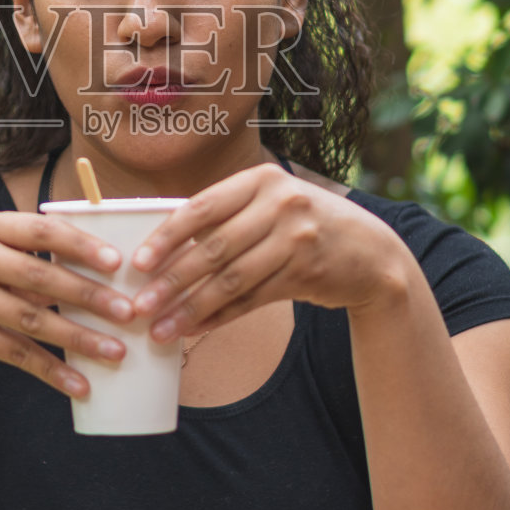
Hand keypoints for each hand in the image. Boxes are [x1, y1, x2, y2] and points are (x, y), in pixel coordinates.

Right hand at [0, 209, 132, 397]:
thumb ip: (33, 255)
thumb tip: (108, 267)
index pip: (41, 231)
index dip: (81, 245)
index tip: (118, 262)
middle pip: (40, 277)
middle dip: (90, 296)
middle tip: (130, 312)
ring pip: (32, 320)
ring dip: (79, 339)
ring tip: (117, 352)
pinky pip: (16, 354)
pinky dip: (51, 371)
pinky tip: (80, 385)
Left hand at [130, 162, 404, 341]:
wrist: (371, 252)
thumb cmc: (304, 224)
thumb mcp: (272, 204)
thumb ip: (227, 216)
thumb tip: (163, 245)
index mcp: (262, 179)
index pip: (202, 207)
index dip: (167, 236)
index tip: (138, 262)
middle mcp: (282, 204)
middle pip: (213, 248)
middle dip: (171, 281)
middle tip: (139, 305)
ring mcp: (297, 239)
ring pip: (230, 280)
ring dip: (190, 308)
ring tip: (160, 328)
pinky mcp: (306, 273)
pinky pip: (251, 300)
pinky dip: (219, 317)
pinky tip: (193, 329)